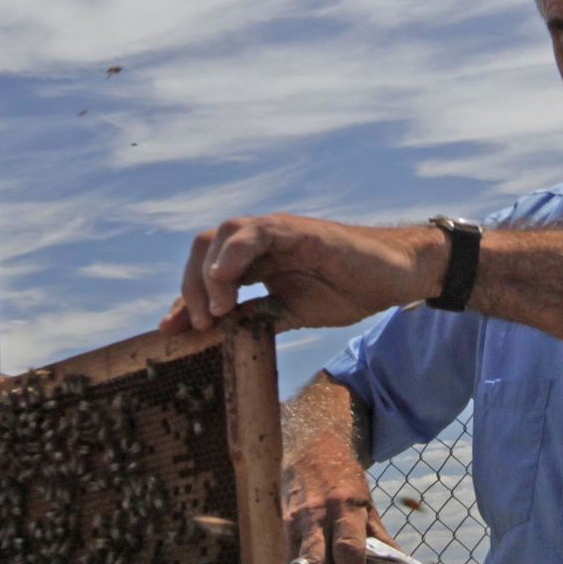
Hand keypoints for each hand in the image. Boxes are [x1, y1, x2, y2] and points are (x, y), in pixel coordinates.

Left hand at [158, 213, 445, 334]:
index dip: (183, 299)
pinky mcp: (299, 230)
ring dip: (208, 273)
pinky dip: (233, 252)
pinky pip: (257, 231)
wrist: (393, 278)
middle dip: (189, 286)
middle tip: (197, 325)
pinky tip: (225, 280)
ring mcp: (278, 231)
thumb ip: (251, 318)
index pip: (204, 270)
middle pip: (203, 247)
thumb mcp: (288, 313)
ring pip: (222, 233)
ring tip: (214, 310)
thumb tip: (210, 334)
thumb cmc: (344, 290)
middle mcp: (258, 240)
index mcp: (253, 259)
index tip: (169, 333)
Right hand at [283, 433, 397, 563]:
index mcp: (345, 506)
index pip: (349, 549)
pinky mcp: (281, 524)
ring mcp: (295, 519)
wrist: (310, 443)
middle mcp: (317, 513)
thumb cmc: (343, 477)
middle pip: (317, 563)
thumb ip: (380, 538)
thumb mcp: (367, 503)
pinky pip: (287, 558)